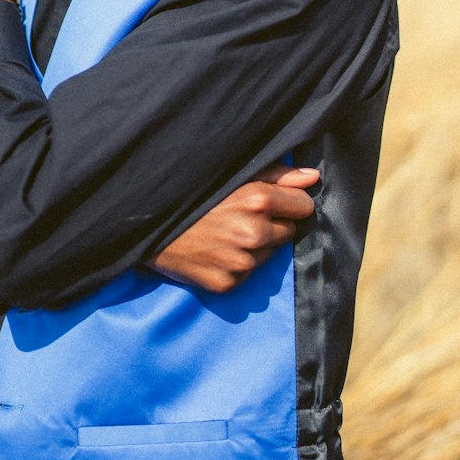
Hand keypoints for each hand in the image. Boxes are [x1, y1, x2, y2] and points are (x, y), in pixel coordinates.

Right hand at [147, 164, 318, 293]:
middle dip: (272, 224)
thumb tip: (312, 177)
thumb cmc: (192, 193)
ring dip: (255, 245)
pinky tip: (216, 250)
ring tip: (226, 233)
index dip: (289, 203)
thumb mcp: (233, 175)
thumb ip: (277, 175)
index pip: (303, 206)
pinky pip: (247, 274)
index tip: (273, 202)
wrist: (147, 224)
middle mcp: (254, 233)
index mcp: (258, 200)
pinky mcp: (227, 283)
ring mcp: (241, 262)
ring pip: (268, 253)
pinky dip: (236, 264)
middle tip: (242, 217)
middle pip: (288, 231)